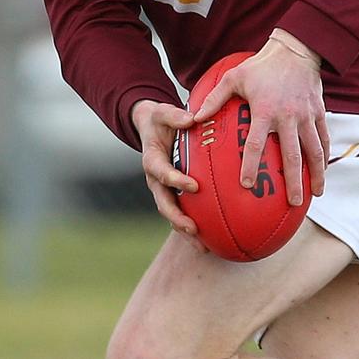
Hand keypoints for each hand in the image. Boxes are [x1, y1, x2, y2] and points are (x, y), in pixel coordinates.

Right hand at [131, 99, 205, 250]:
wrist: (150, 127)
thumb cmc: (159, 119)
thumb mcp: (163, 112)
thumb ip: (175, 115)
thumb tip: (191, 118)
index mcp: (151, 159)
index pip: (162, 173)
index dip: (175, 180)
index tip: (194, 186)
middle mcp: (154, 179)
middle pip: (163, 203)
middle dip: (176, 218)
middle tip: (193, 228)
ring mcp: (162, 189)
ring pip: (170, 214)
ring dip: (184, 230)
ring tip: (203, 247)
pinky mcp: (171, 193)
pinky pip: (179, 212)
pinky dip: (190, 228)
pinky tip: (209, 241)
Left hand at [193, 31, 328, 205]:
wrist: (294, 50)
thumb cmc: (260, 66)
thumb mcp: (233, 77)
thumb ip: (214, 99)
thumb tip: (194, 118)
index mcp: (265, 110)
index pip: (256, 143)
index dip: (251, 165)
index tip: (247, 185)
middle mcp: (288, 116)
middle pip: (292, 155)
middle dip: (293, 181)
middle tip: (292, 204)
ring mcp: (306, 115)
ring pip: (314, 150)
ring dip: (316, 173)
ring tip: (316, 194)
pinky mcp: (319, 112)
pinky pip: (324, 137)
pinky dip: (324, 155)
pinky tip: (322, 170)